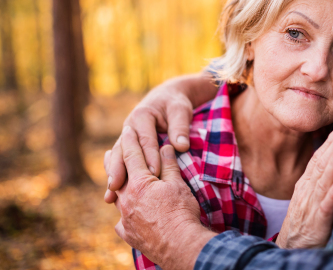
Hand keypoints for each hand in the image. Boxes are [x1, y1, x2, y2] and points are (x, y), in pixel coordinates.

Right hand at [104, 77, 197, 202]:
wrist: (167, 97)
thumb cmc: (175, 104)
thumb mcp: (180, 111)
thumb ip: (180, 127)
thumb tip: (181, 146)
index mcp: (143, 115)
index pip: (146, 140)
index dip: (150, 157)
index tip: (154, 174)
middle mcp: (130, 126)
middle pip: (122, 150)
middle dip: (120, 169)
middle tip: (118, 188)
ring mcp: (126, 137)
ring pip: (117, 157)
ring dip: (112, 176)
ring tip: (110, 196)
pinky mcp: (127, 146)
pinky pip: (120, 161)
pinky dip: (115, 176)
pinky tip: (111, 195)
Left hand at [113, 126, 215, 269]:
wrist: (180, 245)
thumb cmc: (181, 212)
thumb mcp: (178, 184)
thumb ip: (169, 165)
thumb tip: (165, 147)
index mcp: (139, 183)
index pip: (132, 155)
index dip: (130, 141)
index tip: (128, 129)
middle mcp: (126, 199)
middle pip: (117, 175)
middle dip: (113, 162)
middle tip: (108, 152)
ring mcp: (125, 218)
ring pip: (116, 198)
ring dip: (115, 187)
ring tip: (113, 181)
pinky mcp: (128, 234)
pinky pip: (121, 221)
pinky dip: (122, 214)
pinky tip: (124, 215)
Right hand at [276, 122, 332, 248]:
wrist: (290, 250)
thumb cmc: (304, 222)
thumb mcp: (309, 197)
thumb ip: (319, 179)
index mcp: (307, 184)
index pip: (319, 158)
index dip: (330, 141)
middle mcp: (308, 191)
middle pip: (321, 164)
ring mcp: (312, 206)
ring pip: (323, 181)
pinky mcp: (318, 223)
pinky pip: (326, 206)